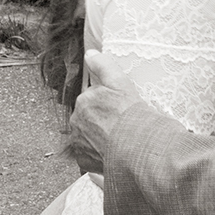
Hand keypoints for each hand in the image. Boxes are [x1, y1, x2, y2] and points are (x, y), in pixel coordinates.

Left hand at [67, 50, 141, 176]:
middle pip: (89, 117)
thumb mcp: (121, 83)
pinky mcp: (83, 160)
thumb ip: (103, 65)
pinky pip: (88, 154)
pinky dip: (98, 152)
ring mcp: (78, 143)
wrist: (138, 148)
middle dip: (102, 120)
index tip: (121, 108)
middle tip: (121, 124)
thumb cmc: (132, 115)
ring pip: (88, 135)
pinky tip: (113, 151)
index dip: (109, 103)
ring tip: (119, 139)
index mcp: (83, 101)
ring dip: (99, 136)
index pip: (93, 99)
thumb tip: (90, 54)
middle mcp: (76, 121)